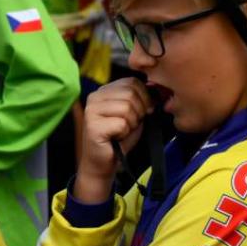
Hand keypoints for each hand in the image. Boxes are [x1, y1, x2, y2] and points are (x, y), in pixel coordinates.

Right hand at [77, 78, 151, 203]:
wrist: (103, 163)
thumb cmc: (119, 139)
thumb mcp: (134, 114)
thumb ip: (141, 99)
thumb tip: (155, 88)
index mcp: (104, 91)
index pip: (132, 82)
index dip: (145, 97)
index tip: (143, 112)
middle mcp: (94, 97)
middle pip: (131, 93)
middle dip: (138, 112)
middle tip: (130, 125)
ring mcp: (91, 110)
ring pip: (127, 108)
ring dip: (131, 124)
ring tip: (121, 132)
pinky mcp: (92, 126)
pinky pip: (121, 123)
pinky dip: (124, 133)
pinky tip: (115, 138)